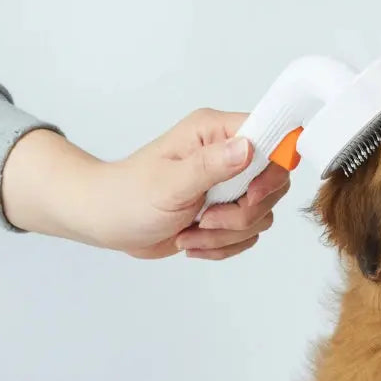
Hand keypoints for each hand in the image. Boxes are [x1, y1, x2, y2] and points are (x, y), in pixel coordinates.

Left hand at [1, 110, 289, 259]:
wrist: (109, 222)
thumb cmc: (128, 196)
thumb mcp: (170, 183)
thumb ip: (211, 166)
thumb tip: (248, 147)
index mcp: (214, 133)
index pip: (270, 137)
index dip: (271, 170)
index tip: (251, 194)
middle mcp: (227, 155)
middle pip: (272, 185)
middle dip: (243, 214)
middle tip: (206, 218)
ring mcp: (228, 186)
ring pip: (260, 216)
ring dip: (226, 235)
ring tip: (191, 231)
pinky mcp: (225, 213)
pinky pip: (246, 236)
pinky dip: (221, 247)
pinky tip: (192, 241)